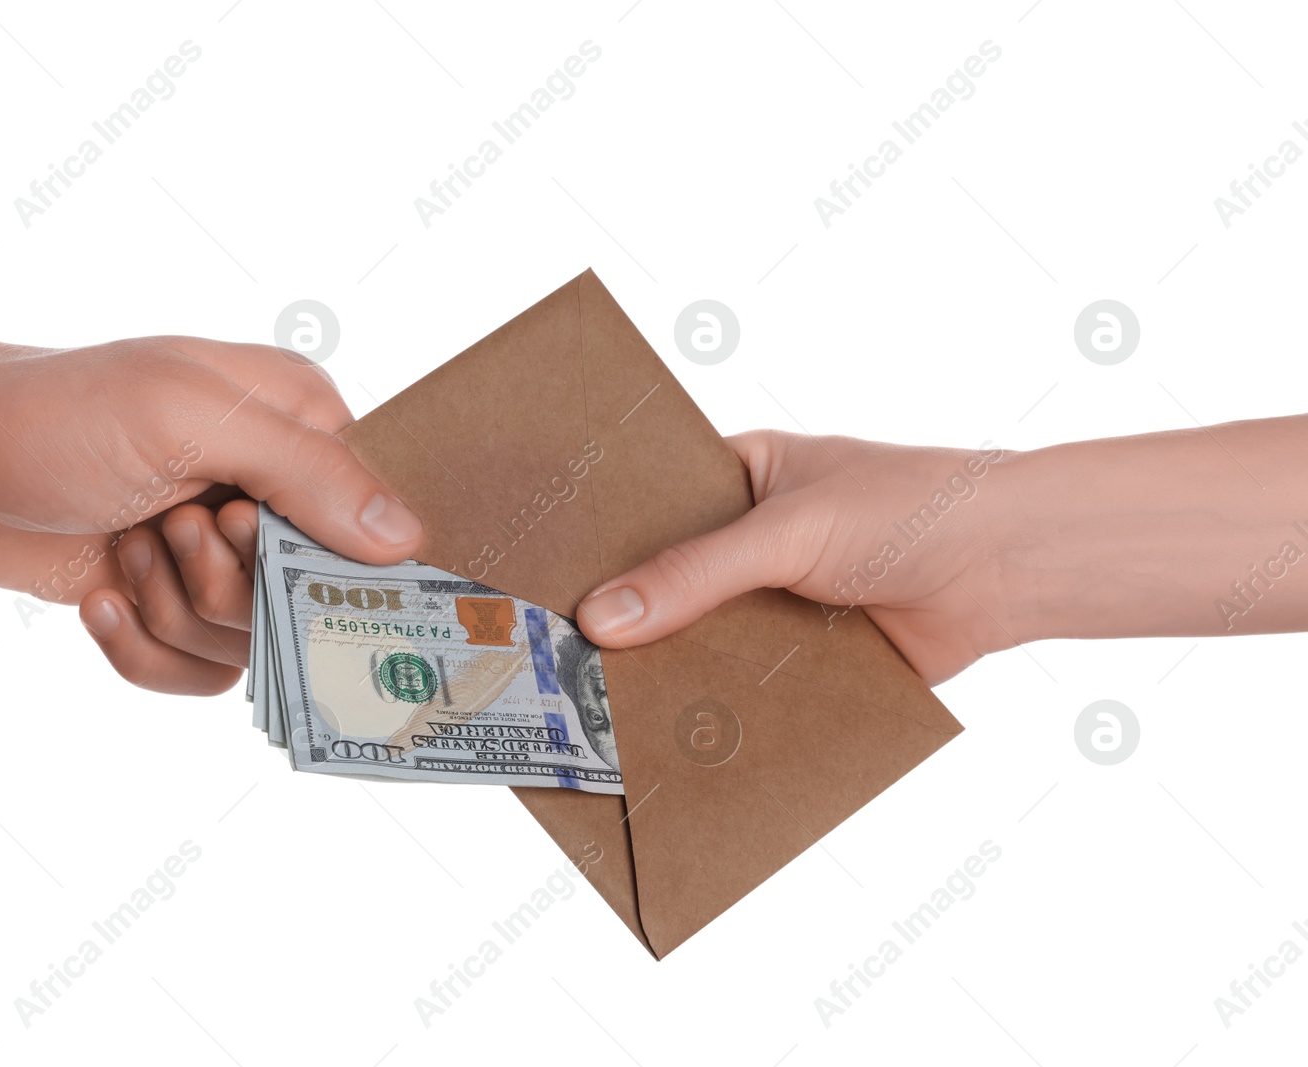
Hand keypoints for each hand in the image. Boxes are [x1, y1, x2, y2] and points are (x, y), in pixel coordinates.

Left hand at [0, 334, 422, 693]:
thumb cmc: (60, 412)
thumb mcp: (188, 417)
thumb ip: (306, 472)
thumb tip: (410, 540)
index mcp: (305, 426)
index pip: (381, 522)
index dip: (325, 555)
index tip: (244, 529)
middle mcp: (279, 494)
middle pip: (316, 600)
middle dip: (228, 585)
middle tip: (169, 528)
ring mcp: (227, 556)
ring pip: (254, 644)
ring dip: (174, 611)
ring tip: (128, 547)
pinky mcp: (176, 605)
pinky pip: (203, 675)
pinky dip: (146, 652)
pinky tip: (103, 597)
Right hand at [575, 430, 1017, 684]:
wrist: (1013, 567)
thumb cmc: (914, 507)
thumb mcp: (789, 529)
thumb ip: (697, 573)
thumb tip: (604, 619)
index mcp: (738, 477)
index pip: (647, 506)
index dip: (596, 541)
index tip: (539, 578)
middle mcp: (750, 540)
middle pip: (666, 582)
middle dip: (626, 618)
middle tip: (555, 654)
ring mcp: (775, 602)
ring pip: (701, 640)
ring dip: (671, 669)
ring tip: (599, 706)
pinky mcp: (804, 660)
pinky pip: (746, 686)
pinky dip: (720, 707)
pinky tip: (675, 734)